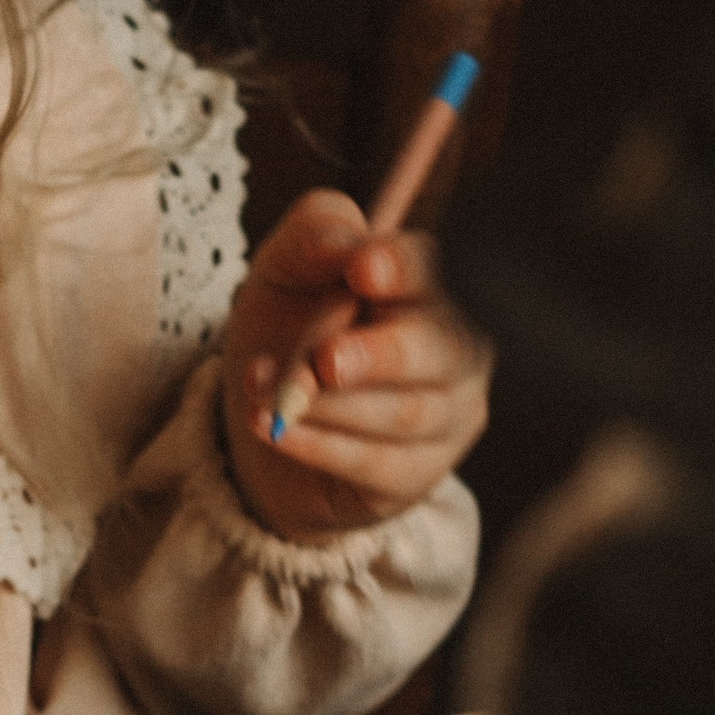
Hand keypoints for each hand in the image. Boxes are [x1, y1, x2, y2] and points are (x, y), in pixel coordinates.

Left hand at [221, 188, 490, 544]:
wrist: (261, 418)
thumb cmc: (285, 330)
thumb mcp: (280, 274)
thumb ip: (312, 240)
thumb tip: (347, 242)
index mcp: (424, 286)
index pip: (431, 271)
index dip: (403, 270)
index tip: (363, 268)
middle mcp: (453, 349)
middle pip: (442, 349)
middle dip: (380, 355)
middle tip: (325, 360)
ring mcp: (445, 416)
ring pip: (404, 413)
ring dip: (326, 404)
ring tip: (263, 392)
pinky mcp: (416, 474)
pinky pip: (375, 462)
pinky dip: (318, 445)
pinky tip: (274, 429)